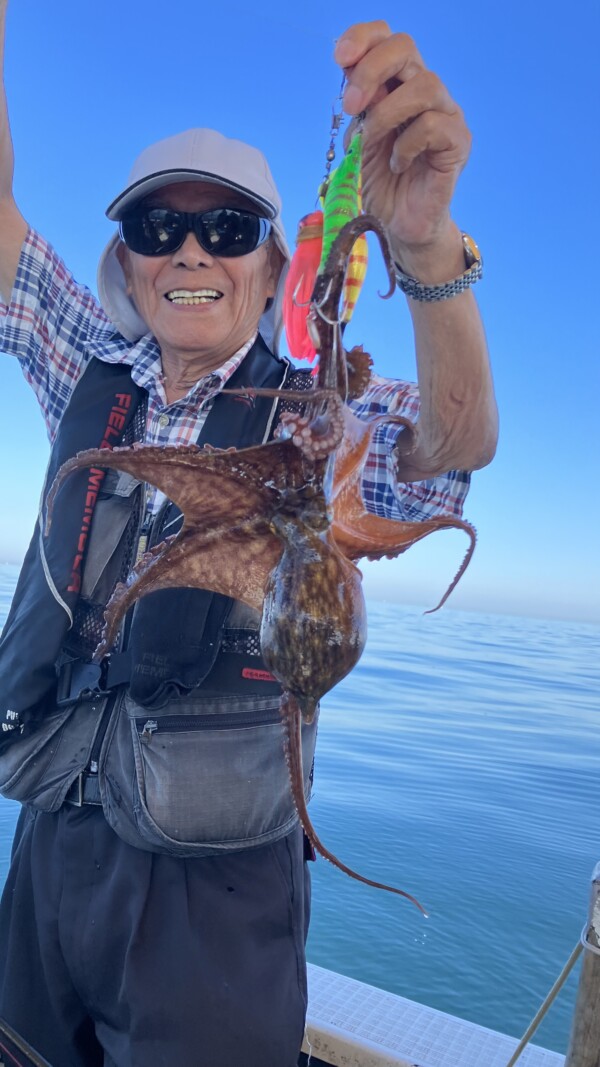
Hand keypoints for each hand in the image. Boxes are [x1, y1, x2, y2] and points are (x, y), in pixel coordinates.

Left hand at [334, 22, 470, 272]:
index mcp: (397, 85)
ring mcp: (446, 114)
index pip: (387, 39)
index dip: (364, 37)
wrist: (398, 226)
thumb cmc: (380, 184)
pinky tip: (397, 164)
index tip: (339, 58)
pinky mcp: (458, 142)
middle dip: (372, 70)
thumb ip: (359, 109)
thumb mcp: (358, 141)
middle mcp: (424, 92)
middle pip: (406, 47)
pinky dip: (407, 144)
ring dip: (388, 112)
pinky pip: (433, 126)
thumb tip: (353, 80)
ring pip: (425, 84)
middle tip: (351, 106)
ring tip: (373, 141)